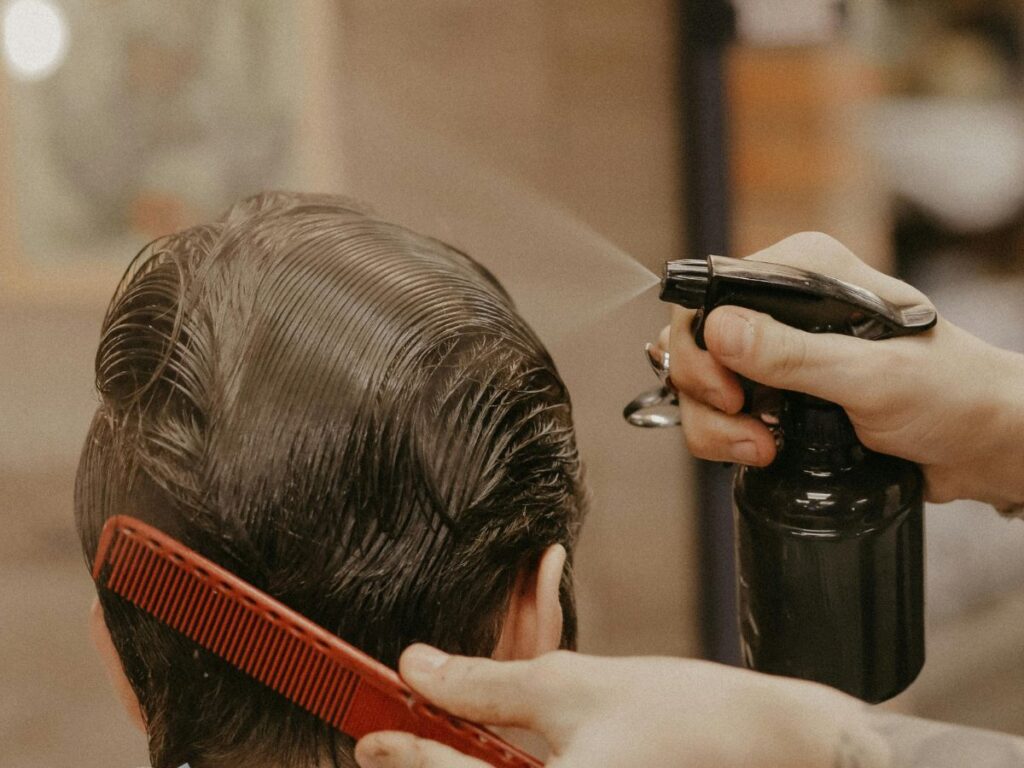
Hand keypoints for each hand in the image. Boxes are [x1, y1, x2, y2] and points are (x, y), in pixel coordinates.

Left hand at [354, 645, 889, 767]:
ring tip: (455, 735)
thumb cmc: (690, 719)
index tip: (369, 736)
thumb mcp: (571, 684)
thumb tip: (420, 669)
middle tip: (399, 741)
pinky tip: (510, 748)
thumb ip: (485, 682)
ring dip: (472, 767)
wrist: (776, 745)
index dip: (405, 753)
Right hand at [663, 232, 1023, 506]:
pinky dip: (726, 438)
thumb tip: (719, 328)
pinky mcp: (775, 392)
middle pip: (695, 339)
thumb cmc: (952, 396)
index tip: (728, 388)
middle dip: (707, 391)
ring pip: (699, 382)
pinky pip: (718, 412)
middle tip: (744, 420)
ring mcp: (777, 352)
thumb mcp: (872, 377)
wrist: (982, 445)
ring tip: (763, 447)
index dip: (703, 343)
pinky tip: (765, 450)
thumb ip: (794, 355)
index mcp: (808, 272)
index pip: (715, 290)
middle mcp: (785, 306)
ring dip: (716, 425)